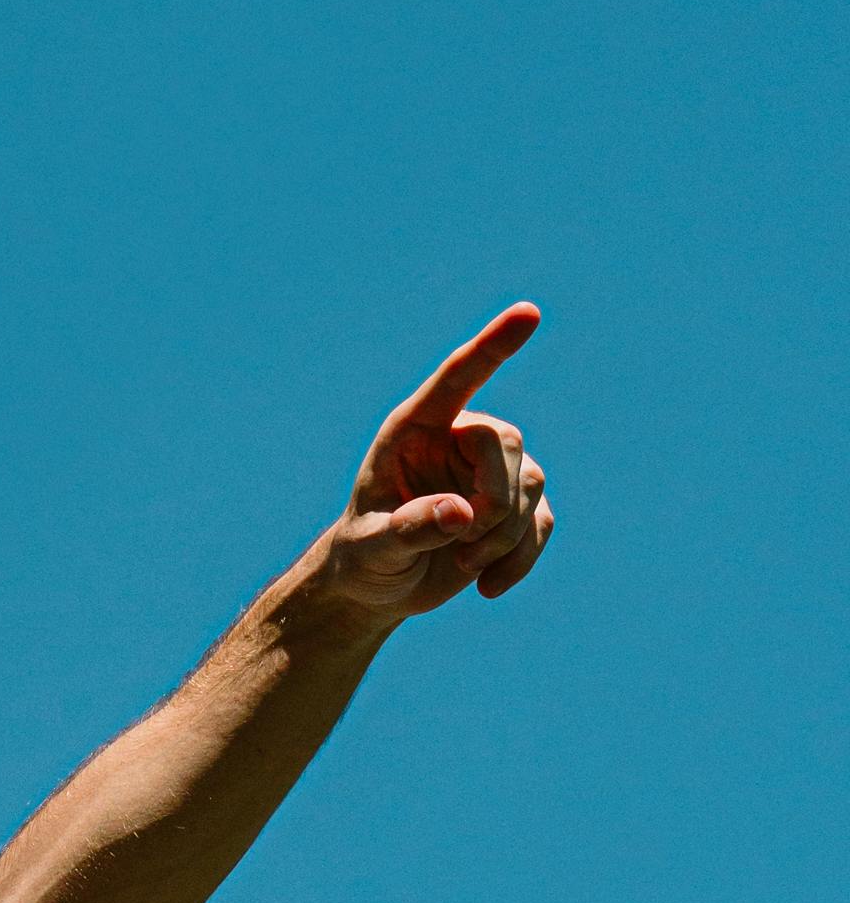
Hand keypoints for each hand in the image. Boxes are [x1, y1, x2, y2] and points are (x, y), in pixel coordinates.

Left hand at [321, 304, 554, 629]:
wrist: (376, 588)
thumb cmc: (362, 559)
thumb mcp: (370, 550)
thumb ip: (408, 529)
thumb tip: (463, 514)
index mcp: (414, 430)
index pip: (458, 377)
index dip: (493, 346)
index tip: (529, 314)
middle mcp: (457, 438)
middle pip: (506, 443)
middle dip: (493, 500)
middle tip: (463, 544)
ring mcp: (491, 470)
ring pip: (530, 483)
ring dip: (504, 535)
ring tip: (462, 565)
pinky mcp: (513, 506)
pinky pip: (541, 521)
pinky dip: (522, 556)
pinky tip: (487, 586)